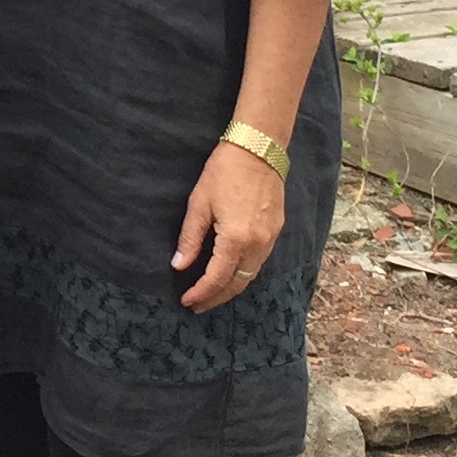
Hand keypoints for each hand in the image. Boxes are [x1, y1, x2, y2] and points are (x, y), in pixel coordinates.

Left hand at [173, 140, 285, 311]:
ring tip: (211, 294)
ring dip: (231, 288)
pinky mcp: (276, 231)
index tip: (187, 301)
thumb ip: (190, 238)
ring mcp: (271, 238)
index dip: (201, 292)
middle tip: (198, 306)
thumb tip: (179, 265)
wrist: (258, 150)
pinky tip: (230, 273)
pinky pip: (260, 262)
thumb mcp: (199, 204)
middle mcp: (258, 244)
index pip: (217, 278)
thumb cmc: (223, 173)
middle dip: (217, 297)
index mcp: (236, 238)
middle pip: (237, 282)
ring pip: (251, 274)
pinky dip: (244, 273)